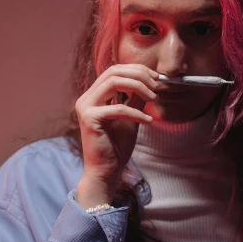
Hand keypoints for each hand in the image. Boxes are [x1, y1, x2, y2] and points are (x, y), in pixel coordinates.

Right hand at [75, 64, 159, 191]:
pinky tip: (148, 121)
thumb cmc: (116, 146)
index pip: (114, 71)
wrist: (106, 171)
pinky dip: (136, 113)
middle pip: (113, 72)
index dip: (137, 70)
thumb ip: (135, 99)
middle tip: (156, 85)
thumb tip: (149, 82)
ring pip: (114, 82)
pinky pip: (118, 108)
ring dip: (138, 87)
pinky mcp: (90, 118)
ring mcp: (85, 107)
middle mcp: (86, 98)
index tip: (156, 78)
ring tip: (153, 98)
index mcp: (94, 96)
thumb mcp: (130, 116)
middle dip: (139, 75)